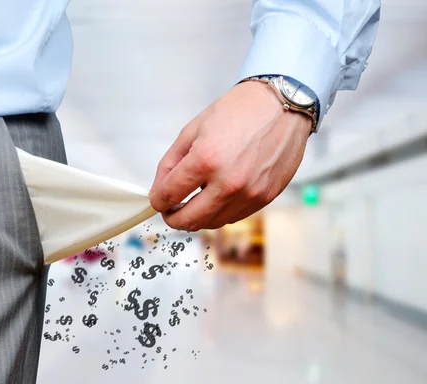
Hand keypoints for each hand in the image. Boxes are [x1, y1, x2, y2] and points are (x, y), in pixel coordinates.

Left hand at [149, 80, 310, 230]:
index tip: (157, 200)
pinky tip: (217, 196)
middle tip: (169, 209)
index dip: (157, 201)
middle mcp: (228, 183)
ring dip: (197, 217)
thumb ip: (170, 163)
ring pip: (211, 223)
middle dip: (172, 218)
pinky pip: (233, 217)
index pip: (168, 195)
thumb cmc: (240, 110)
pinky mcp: (265, 199)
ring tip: (194, 200)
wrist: (283, 104)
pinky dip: (219, 212)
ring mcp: (249, 194)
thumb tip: (158, 189)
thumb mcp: (193, 129)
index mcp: (206, 160)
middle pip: (188, 220)